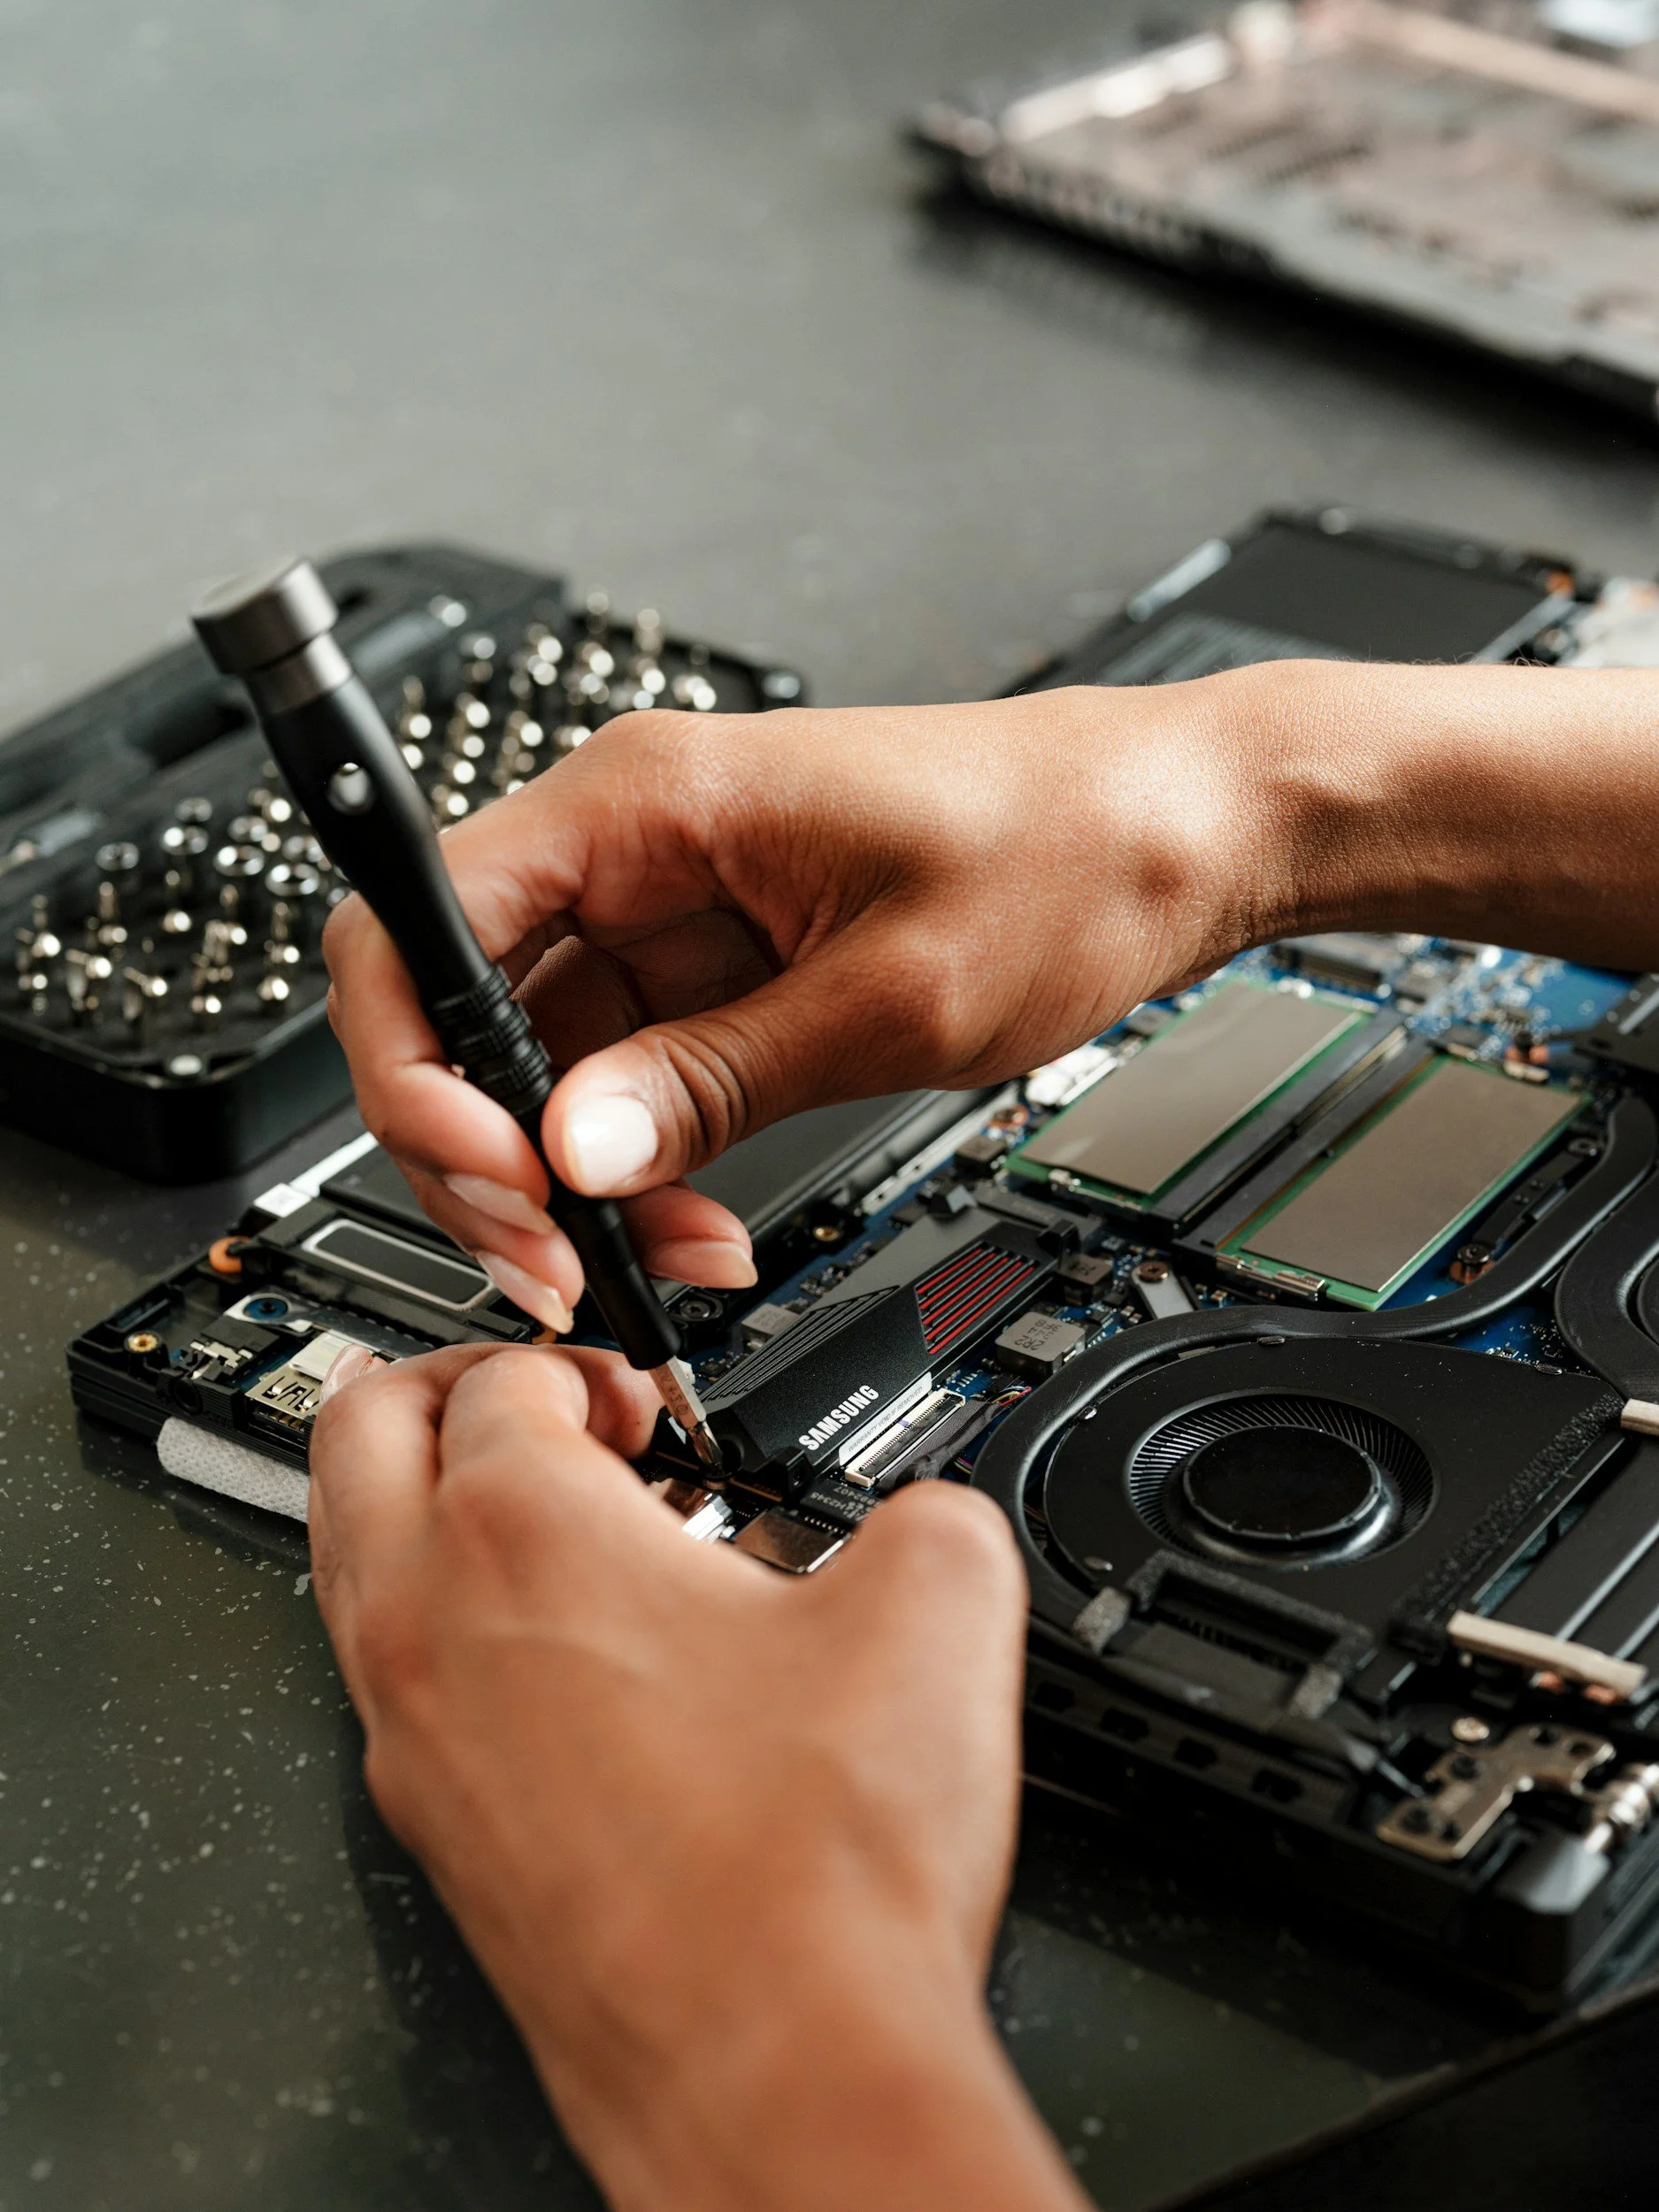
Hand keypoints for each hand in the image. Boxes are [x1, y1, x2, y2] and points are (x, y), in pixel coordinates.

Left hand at [310, 1343, 1087, 2211]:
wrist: (777, 2070)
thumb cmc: (814, 1872)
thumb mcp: (939, 1600)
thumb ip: (926, 1507)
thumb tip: (927, 1516)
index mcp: (521, 1530)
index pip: (502, 1373)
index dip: (588, 1362)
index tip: (647, 1397)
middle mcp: (430, 1627)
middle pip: (358, 1434)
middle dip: (443, 1384)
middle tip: (545, 1406)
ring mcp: (411, 1740)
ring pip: (349, 1560)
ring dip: (426, 1504)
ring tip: (544, 1515)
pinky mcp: (434, 1835)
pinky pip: (391, 1680)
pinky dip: (445, 1625)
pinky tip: (563, 1660)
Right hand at [322, 680, 1258, 1321]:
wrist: (1177, 833)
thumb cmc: (1068, 853)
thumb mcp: (888, 997)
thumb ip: (715, 1081)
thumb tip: (573, 1155)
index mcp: (648, 799)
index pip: (421, 917)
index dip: (415, 1063)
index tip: (489, 1172)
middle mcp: (633, 843)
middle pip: (458, 1007)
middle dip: (485, 1151)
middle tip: (558, 1265)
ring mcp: (668, 910)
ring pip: (533, 1063)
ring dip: (567, 1180)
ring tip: (652, 1267)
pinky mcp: (712, 967)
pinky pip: (619, 1077)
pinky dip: (634, 1165)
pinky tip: (687, 1229)